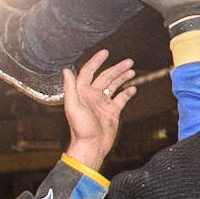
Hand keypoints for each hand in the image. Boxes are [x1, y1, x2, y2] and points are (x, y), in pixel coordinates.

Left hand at [62, 49, 135, 171]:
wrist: (91, 146)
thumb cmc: (81, 128)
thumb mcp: (73, 106)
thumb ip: (70, 87)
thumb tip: (66, 70)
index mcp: (82, 92)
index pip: (89, 72)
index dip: (96, 61)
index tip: (105, 52)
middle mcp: (92, 96)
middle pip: (106, 77)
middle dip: (117, 68)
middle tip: (128, 61)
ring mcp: (103, 103)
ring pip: (114, 86)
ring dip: (123, 77)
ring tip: (132, 70)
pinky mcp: (112, 112)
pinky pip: (121, 99)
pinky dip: (127, 92)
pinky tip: (133, 88)